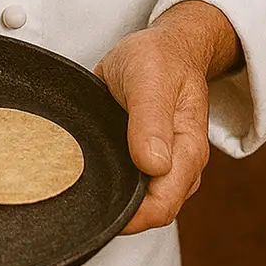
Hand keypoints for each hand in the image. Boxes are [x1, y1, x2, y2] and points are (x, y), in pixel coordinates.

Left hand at [94, 0, 238, 234]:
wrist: (168, 48)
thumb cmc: (160, 59)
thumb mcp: (149, 78)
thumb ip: (151, 120)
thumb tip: (153, 165)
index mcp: (187, 149)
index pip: (162, 205)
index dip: (131, 217)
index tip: (97, 209)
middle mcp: (180, 166)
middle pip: (151, 212)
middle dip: (118, 213)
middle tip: (78, 200)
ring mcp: (166, 165)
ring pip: (141, 201)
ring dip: (114, 199)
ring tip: (80, 186)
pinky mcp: (149, 160)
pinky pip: (133, 183)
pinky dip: (114, 184)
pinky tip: (91, 174)